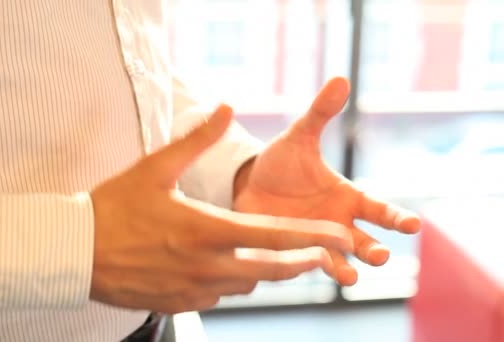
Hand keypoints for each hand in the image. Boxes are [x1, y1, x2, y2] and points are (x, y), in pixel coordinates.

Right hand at [89, 105, 353, 313]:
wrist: (74, 253)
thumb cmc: (113, 207)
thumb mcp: (155, 168)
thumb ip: (197, 140)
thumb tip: (226, 108)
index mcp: (205, 229)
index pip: (272, 236)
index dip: (312, 238)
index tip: (340, 238)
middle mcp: (205, 265)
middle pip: (271, 270)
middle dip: (303, 262)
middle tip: (325, 256)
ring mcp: (193, 289)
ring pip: (246, 284)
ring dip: (265, 271)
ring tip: (276, 257)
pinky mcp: (179, 302)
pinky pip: (219, 295)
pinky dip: (231, 281)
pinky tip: (223, 266)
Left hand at [233, 77, 420, 285]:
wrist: (249, 183)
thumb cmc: (282, 162)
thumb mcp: (299, 136)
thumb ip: (320, 113)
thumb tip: (340, 78)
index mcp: (347, 198)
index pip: (380, 210)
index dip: (397, 218)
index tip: (414, 223)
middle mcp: (337, 224)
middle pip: (364, 243)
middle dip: (374, 250)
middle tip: (381, 255)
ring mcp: (314, 241)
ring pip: (338, 262)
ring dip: (345, 270)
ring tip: (349, 276)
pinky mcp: (290, 251)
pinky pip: (301, 264)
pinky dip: (305, 268)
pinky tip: (302, 269)